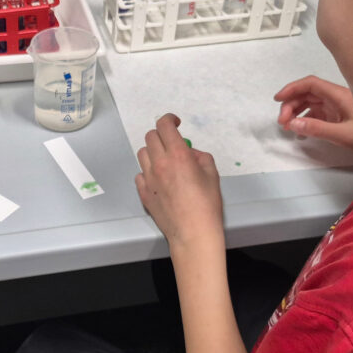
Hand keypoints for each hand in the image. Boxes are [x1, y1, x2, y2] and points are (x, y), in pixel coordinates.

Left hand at [135, 114, 223, 249]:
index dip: (169, 119)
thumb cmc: (207, 204)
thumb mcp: (212, 174)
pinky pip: (140, 174)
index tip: (175, 123)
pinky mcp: (144, 192)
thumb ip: (200, 156)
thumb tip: (190, 153)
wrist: (193, 232)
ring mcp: (148, 178)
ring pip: (142, 153)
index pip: (164, 126)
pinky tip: (159, 180)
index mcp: (178, 155)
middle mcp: (160, 163)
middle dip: (161, 135)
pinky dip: (148, 172)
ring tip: (165, 161)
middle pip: (150, 137)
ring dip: (153, 152)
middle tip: (172, 144)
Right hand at [274, 75, 352, 152]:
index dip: (291, 88)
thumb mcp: (343, 134)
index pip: (310, 84)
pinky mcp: (339, 114)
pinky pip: (317, 112)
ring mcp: (338, 105)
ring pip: (310, 102)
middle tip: (282, 123)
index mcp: (338, 95)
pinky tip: (301, 131)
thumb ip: (317, 129)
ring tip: (288, 127)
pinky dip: (305, 119)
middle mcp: (336, 96)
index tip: (277, 100)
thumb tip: (292, 123)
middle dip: (291, 104)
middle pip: (307, 93)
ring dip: (296, 111)